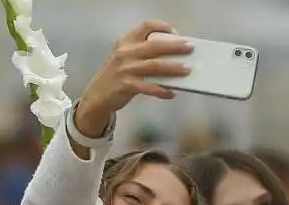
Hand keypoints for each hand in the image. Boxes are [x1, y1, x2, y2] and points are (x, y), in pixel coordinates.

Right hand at [76, 20, 192, 136]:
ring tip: (187, 70)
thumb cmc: (117, 75)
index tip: (175, 32)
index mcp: (126, 41)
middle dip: (175, 46)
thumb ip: (143, 53)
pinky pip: (149, 87)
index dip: (162, 27)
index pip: (145, 26)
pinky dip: (162, 90)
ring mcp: (126, 69)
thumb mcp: (125, 57)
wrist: (97, 95)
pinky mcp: (127, 85)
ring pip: (154, 66)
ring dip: (173, 68)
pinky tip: (172, 93)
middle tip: (190, 48)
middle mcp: (125, 52)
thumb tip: (173, 56)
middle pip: (154, 46)